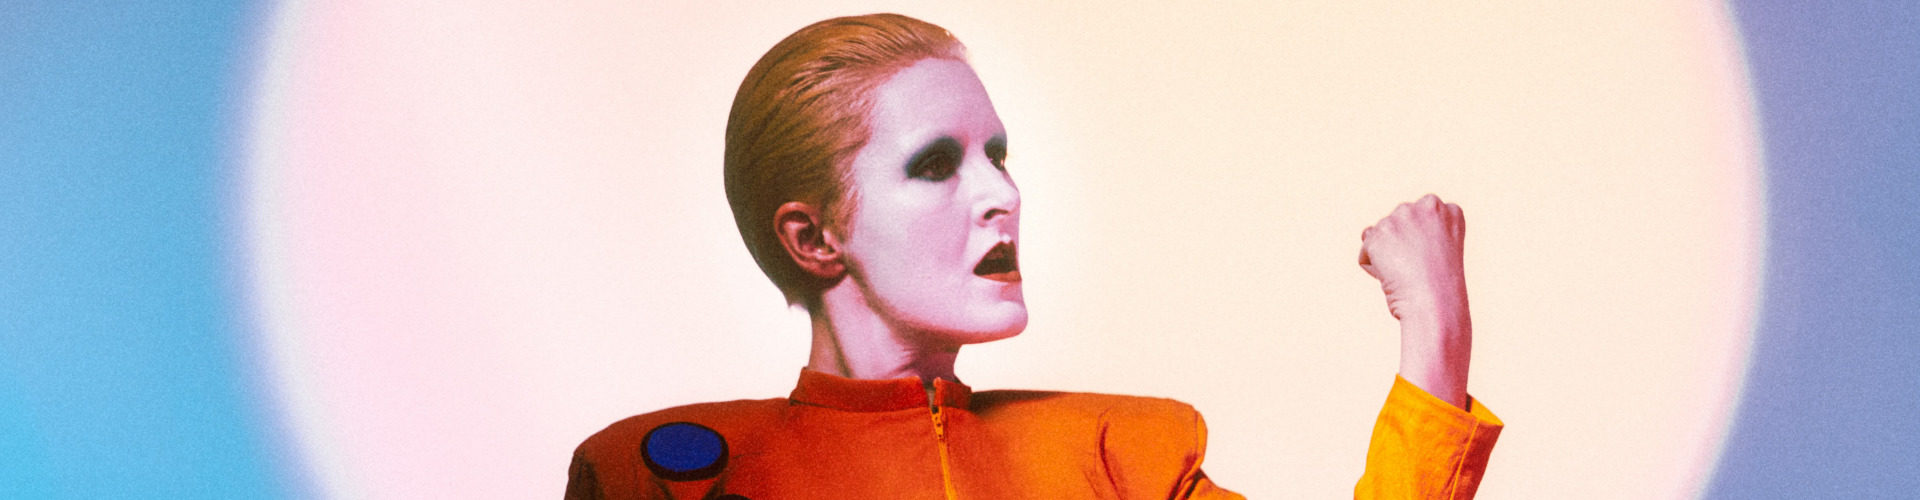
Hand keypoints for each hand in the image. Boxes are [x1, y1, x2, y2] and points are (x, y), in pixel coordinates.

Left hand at [1359, 194, 1470, 408]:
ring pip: (1380, 235)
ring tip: (1406, 274)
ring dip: (1385, 257)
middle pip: (1398, 223)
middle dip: (1400, 246)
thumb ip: (1423, 238)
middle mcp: (1428, 206)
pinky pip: (1366, 249)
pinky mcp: (1379, 232)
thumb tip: (1380, 233)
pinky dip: (1371, 266)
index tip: (1433, 262)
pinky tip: (1391, 277)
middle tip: (1417, 271)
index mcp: (1452, 211)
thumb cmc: (1441, 293)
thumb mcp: (1440, 257)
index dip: (1422, 246)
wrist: (1435, 308)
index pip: (1422, 218)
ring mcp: (1402, 217)